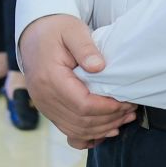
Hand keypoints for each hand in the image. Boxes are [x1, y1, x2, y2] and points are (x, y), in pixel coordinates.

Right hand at [17, 14, 137, 145]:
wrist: (34, 34)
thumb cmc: (55, 30)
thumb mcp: (72, 30)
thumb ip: (85, 47)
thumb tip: (99, 67)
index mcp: (50, 78)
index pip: (82, 105)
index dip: (107, 108)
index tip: (126, 101)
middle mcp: (44, 96)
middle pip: (81, 121)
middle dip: (110, 120)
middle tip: (131, 111)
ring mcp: (43, 105)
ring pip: (75, 130)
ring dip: (102, 129)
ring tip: (123, 119)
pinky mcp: (47, 109)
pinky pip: (67, 131)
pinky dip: (86, 136)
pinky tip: (102, 133)